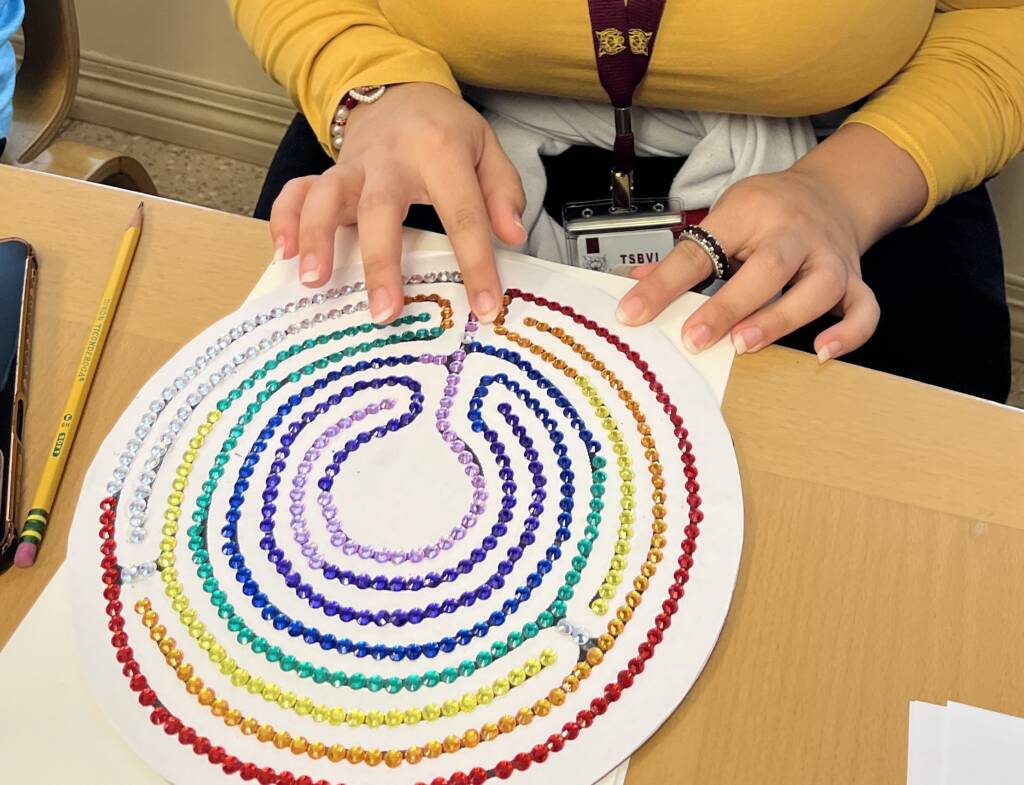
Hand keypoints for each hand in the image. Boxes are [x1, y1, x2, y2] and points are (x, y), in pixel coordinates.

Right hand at [271, 83, 526, 323]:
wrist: (398, 91)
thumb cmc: (445, 132)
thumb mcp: (487, 149)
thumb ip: (503, 192)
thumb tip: (513, 238)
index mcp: (440, 154)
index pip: (463, 214)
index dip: (476, 264)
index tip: (484, 308)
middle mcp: (390, 161)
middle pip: (381, 209)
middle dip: (381, 262)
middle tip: (385, 312)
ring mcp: (353, 168)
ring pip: (327, 197)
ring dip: (316, 237)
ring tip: (313, 281)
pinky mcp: (328, 174)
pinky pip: (297, 192)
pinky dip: (284, 219)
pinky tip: (283, 255)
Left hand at [615, 124, 928, 361]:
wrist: (831, 192)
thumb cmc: (768, 210)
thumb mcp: (722, 216)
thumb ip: (683, 255)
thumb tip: (635, 287)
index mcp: (750, 212)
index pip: (701, 248)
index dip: (664, 284)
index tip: (633, 314)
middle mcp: (795, 233)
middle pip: (768, 267)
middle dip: (729, 306)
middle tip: (695, 338)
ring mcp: (829, 258)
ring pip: (817, 290)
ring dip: (781, 320)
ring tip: (744, 345)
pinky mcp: (854, 280)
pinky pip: (864, 309)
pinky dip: (849, 333)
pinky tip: (822, 353)